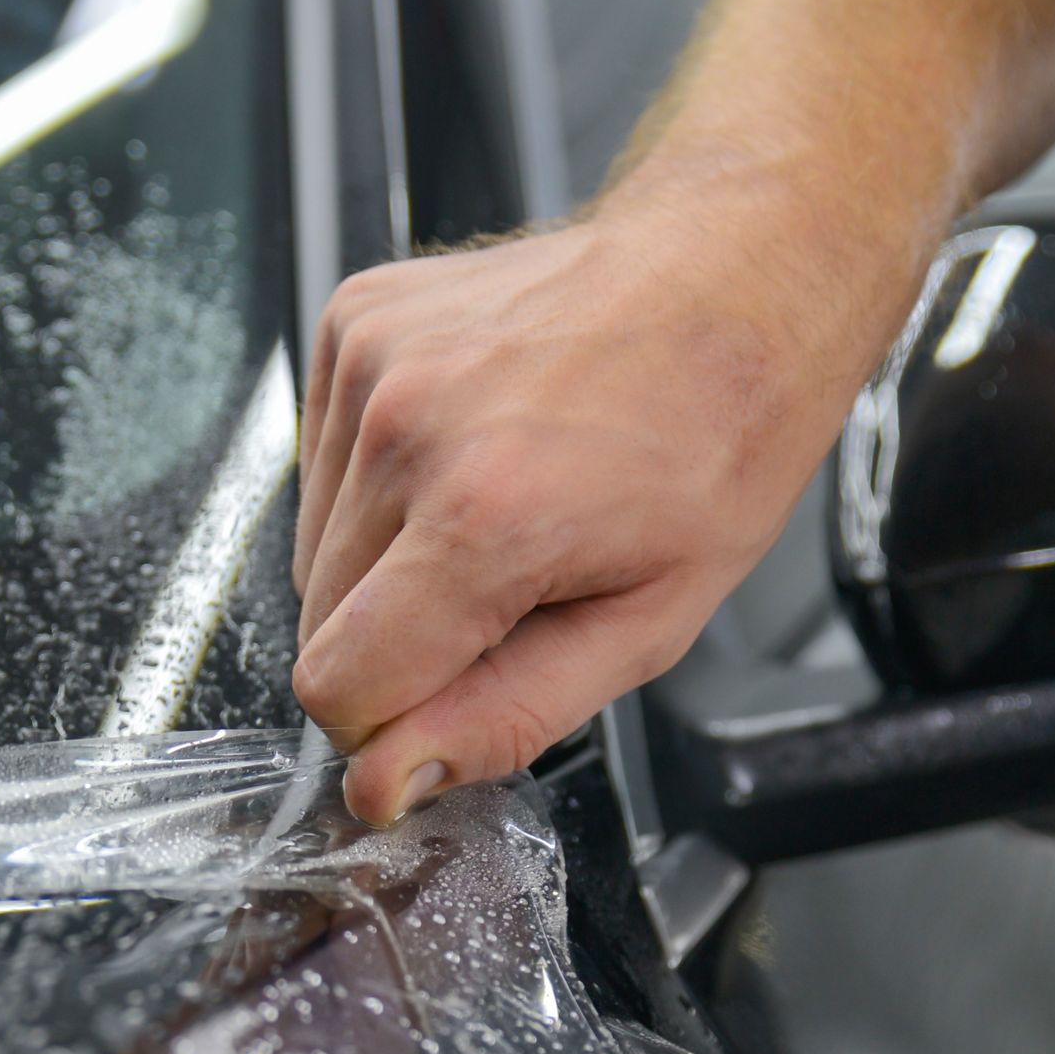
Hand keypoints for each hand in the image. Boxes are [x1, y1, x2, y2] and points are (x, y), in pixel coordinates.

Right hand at [291, 196, 870, 824]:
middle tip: (517, 584)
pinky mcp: (355, 318)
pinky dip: (382, 481)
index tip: (461, 691)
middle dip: (405, 638)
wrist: (738, 271)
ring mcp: (372, 360)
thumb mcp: (648, 623)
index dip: (395, 722)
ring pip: (316, 549)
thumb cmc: (719, 439)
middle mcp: (408, 427)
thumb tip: (386, 782)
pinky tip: (474, 446)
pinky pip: (323, 462)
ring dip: (390, 560)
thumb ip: (503, 716)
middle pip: (320, 626)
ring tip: (504, 504)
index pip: (339, 689)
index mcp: (486, 515)